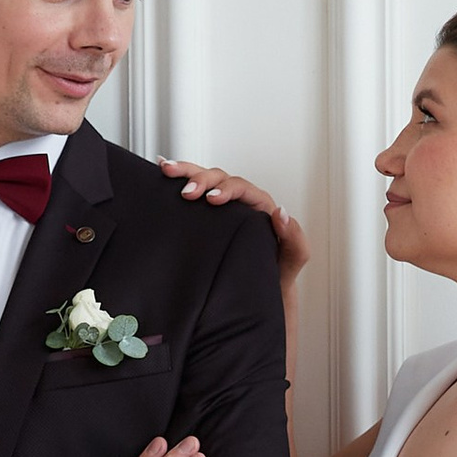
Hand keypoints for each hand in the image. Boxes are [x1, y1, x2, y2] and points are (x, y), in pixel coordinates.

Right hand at [159, 161, 311, 287]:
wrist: (261, 288)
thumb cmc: (277, 271)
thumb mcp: (294, 257)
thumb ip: (295, 237)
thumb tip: (281, 213)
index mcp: (260, 206)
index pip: (242, 189)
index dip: (226, 189)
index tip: (211, 200)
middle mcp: (241, 201)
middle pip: (220, 178)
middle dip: (201, 179)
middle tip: (187, 192)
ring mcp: (223, 207)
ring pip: (204, 178)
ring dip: (185, 172)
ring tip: (167, 169)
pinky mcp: (207, 214)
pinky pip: (194, 190)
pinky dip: (178, 177)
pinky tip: (162, 168)